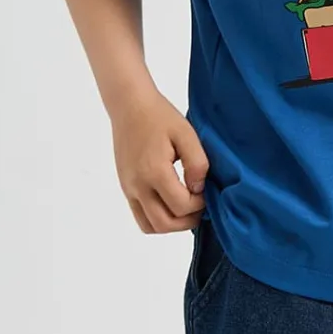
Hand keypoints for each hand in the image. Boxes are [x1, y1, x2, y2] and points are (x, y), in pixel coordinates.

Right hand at [111, 88, 209, 233]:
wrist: (130, 107)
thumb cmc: (159, 117)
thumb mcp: (186, 134)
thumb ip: (197, 163)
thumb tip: (198, 189)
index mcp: (154, 171)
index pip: (181, 206)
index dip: (199, 204)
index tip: (206, 191)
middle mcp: (138, 185)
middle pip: (165, 224)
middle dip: (188, 221)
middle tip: (200, 206)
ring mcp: (129, 189)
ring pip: (150, 226)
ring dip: (172, 224)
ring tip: (186, 208)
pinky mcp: (126, 188)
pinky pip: (140, 217)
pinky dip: (157, 219)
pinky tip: (170, 204)